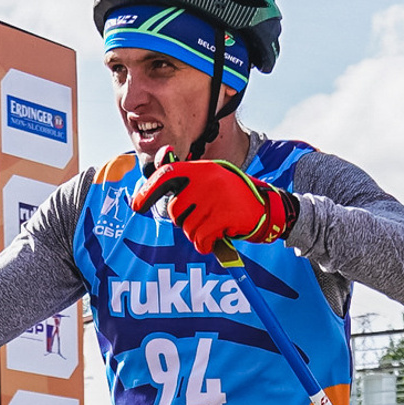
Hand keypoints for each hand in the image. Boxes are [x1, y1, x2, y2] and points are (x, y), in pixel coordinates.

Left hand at [131, 159, 293, 251]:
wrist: (268, 208)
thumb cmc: (233, 197)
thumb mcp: (210, 180)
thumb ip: (186, 177)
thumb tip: (160, 159)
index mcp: (201, 168)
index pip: (167, 174)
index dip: (148, 191)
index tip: (136, 206)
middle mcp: (206, 179)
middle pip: (175, 210)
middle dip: (185, 221)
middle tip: (205, 218)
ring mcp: (215, 197)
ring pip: (187, 229)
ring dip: (198, 234)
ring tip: (216, 224)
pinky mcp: (224, 217)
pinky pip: (200, 240)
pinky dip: (206, 245)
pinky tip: (219, 236)